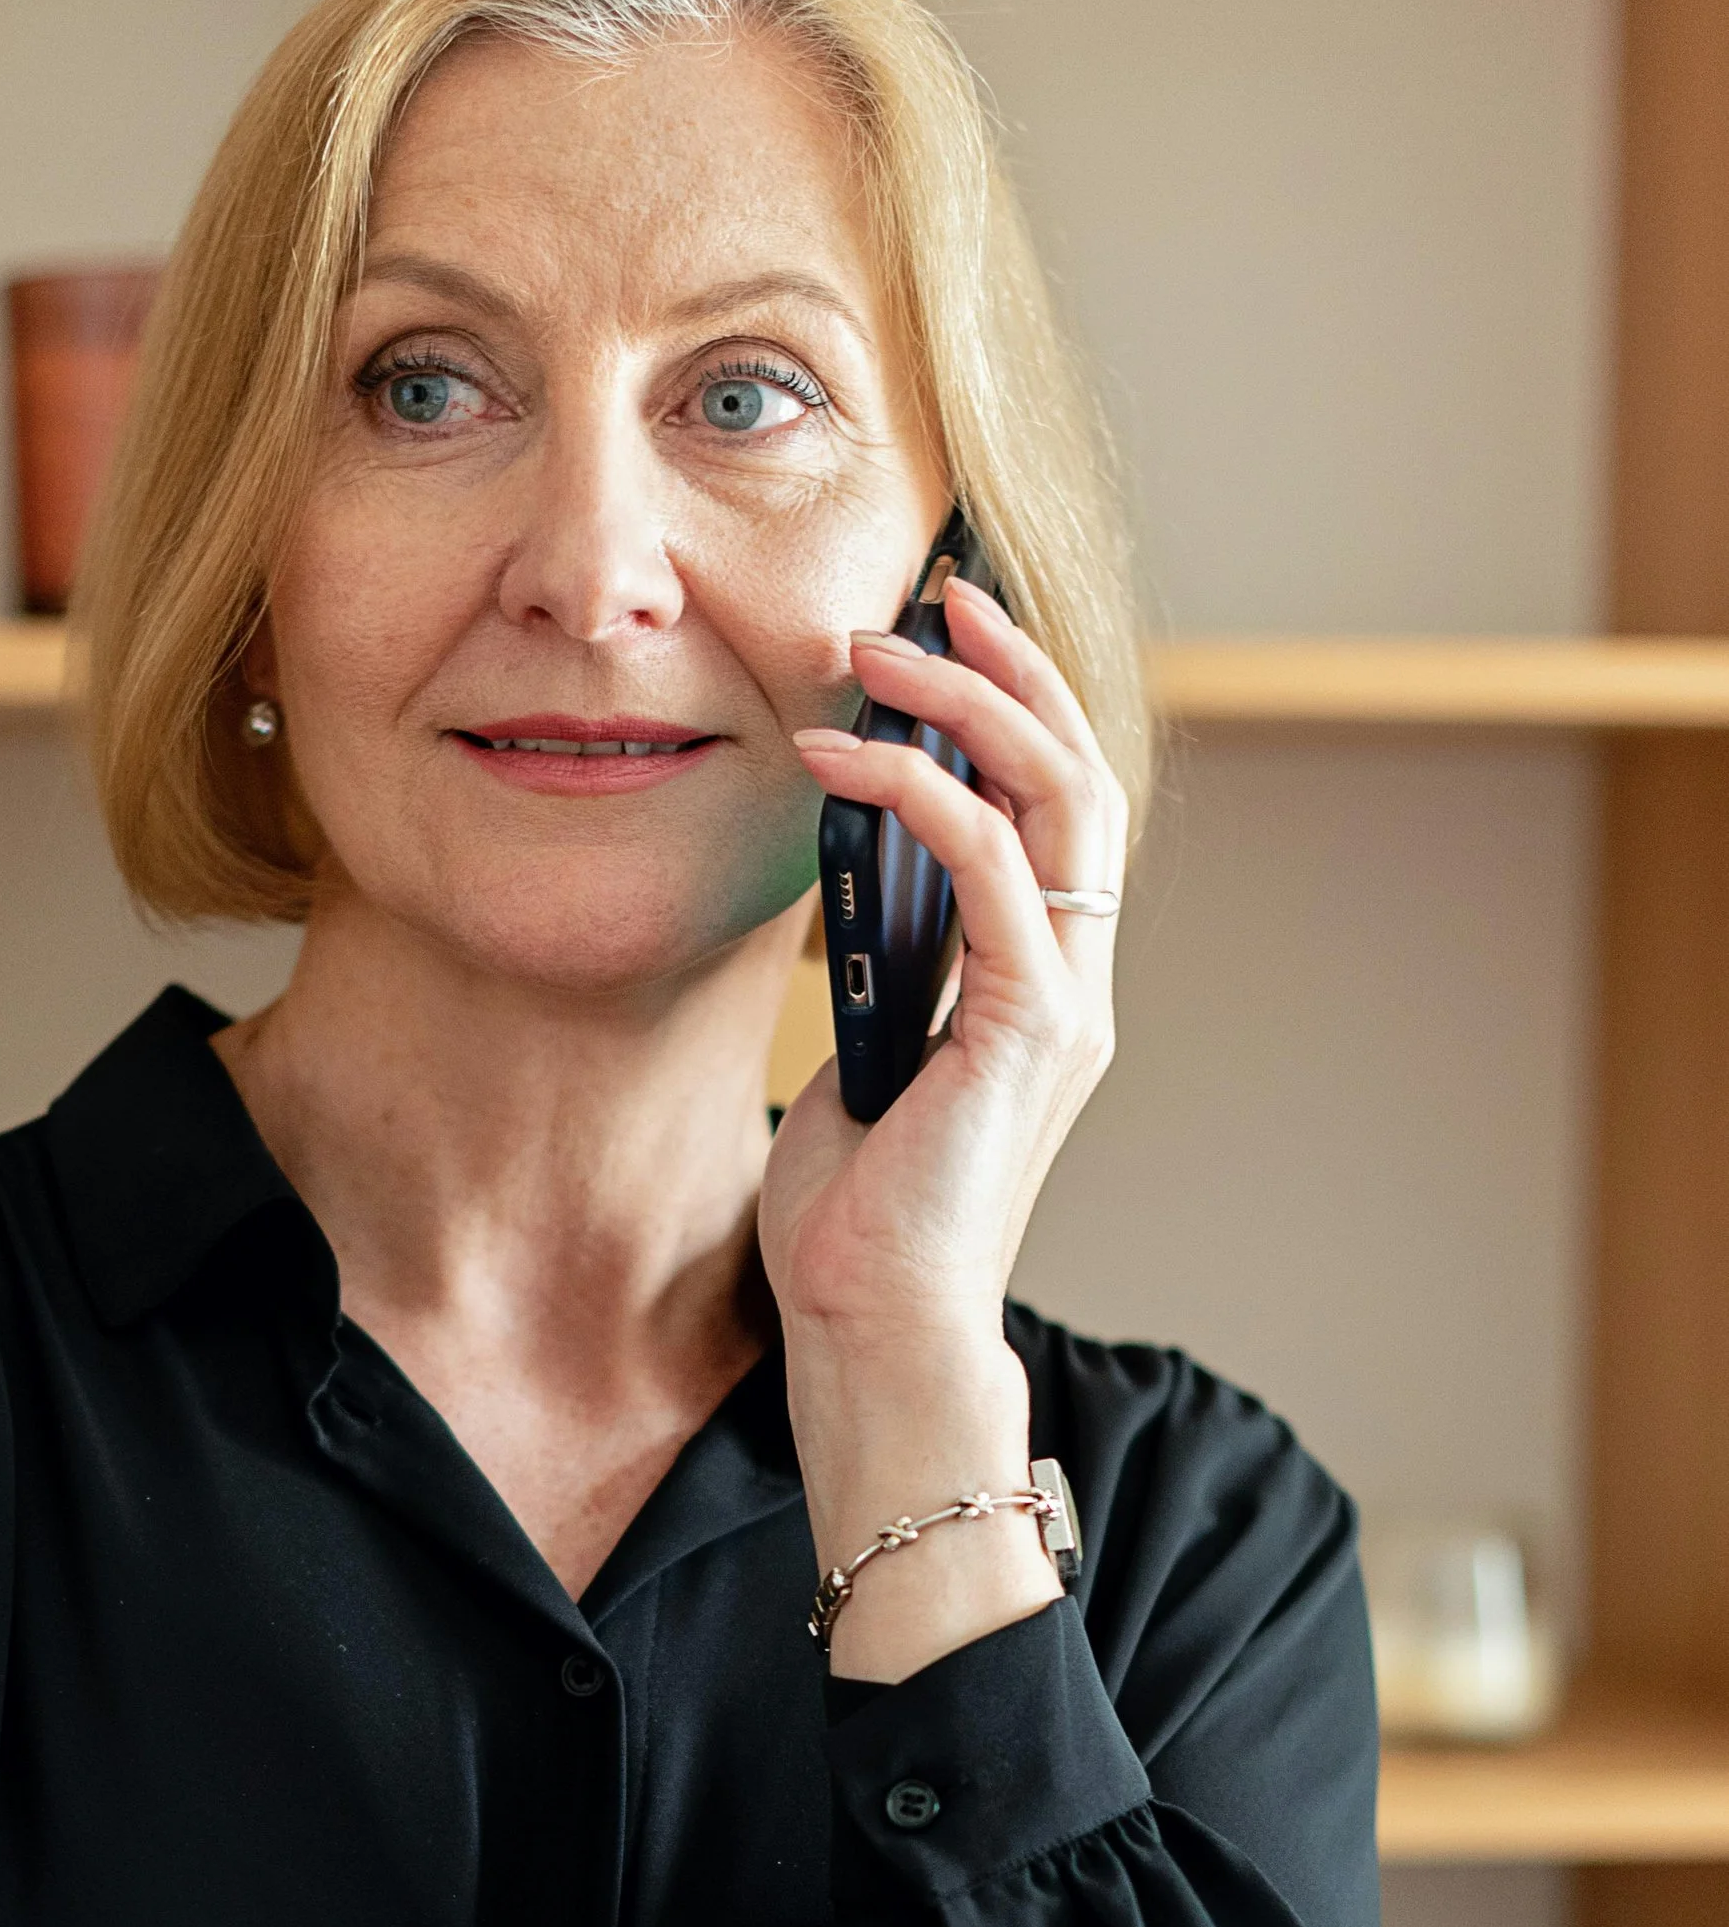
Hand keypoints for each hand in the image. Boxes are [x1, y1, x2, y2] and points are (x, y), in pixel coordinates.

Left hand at [762, 581, 1126, 1355]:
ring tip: (874, 651)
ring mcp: (1064, 1004)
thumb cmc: (856, 1218)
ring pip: (1057, 800)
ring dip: (967, 707)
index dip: (1014, 710)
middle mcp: (1073, 983)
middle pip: (1082, 776)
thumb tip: (844, 876)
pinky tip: (844, 763)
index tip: (944, 638)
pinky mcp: (1030, 1030)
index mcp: (1041, 987)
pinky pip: (994, 870)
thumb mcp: (863, 1057)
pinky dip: (923, 794)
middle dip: (1010, 671)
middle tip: (933, 598)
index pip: (1055, 812)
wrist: (877, 1329)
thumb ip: (881, 970)